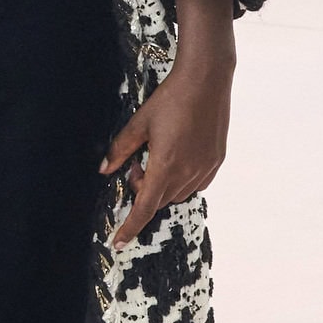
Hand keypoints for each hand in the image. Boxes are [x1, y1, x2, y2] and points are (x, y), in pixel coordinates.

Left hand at [102, 0, 234, 247]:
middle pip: (159, 199)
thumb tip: (105, 170)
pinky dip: (181, 179)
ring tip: (158, 155)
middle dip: (144, 189)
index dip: (130, 227)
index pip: (144, 208)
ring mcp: (205, 169)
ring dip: (163, 184)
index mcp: (165, 166)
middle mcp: (188, 173)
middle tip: (139, 162)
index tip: (119, 242)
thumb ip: (120, 149)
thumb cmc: (170, 99)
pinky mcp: (216, 162)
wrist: (206, 80)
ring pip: (178, 193)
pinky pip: (196, 184)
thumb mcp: (139, 123)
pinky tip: (177, 156)